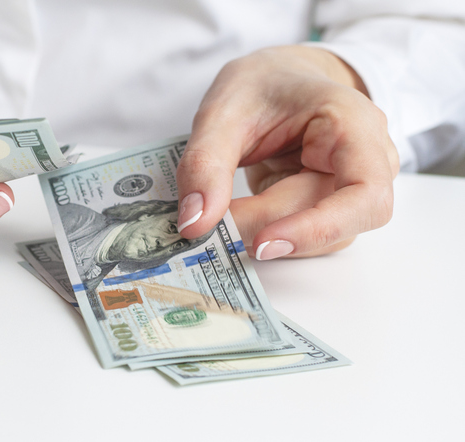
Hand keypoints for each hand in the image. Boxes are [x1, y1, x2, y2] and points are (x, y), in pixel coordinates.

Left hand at [176, 46, 399, 259]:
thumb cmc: (262, 85)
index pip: (364, 194)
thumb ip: (204, 164)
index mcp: (353, 124)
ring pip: (318, 239)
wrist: (276, 80)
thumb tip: (195, 223)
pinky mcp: (327, 208)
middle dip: (267, 226)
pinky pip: (302, 238)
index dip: (320, 227)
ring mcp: (349, 189)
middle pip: (330, 221)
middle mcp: (366, 162)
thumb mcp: (221, 111)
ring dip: (265, 234)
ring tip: (222, 213)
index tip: (265, 241)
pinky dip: (265, 234)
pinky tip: (237, 217)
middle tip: (212, 225)